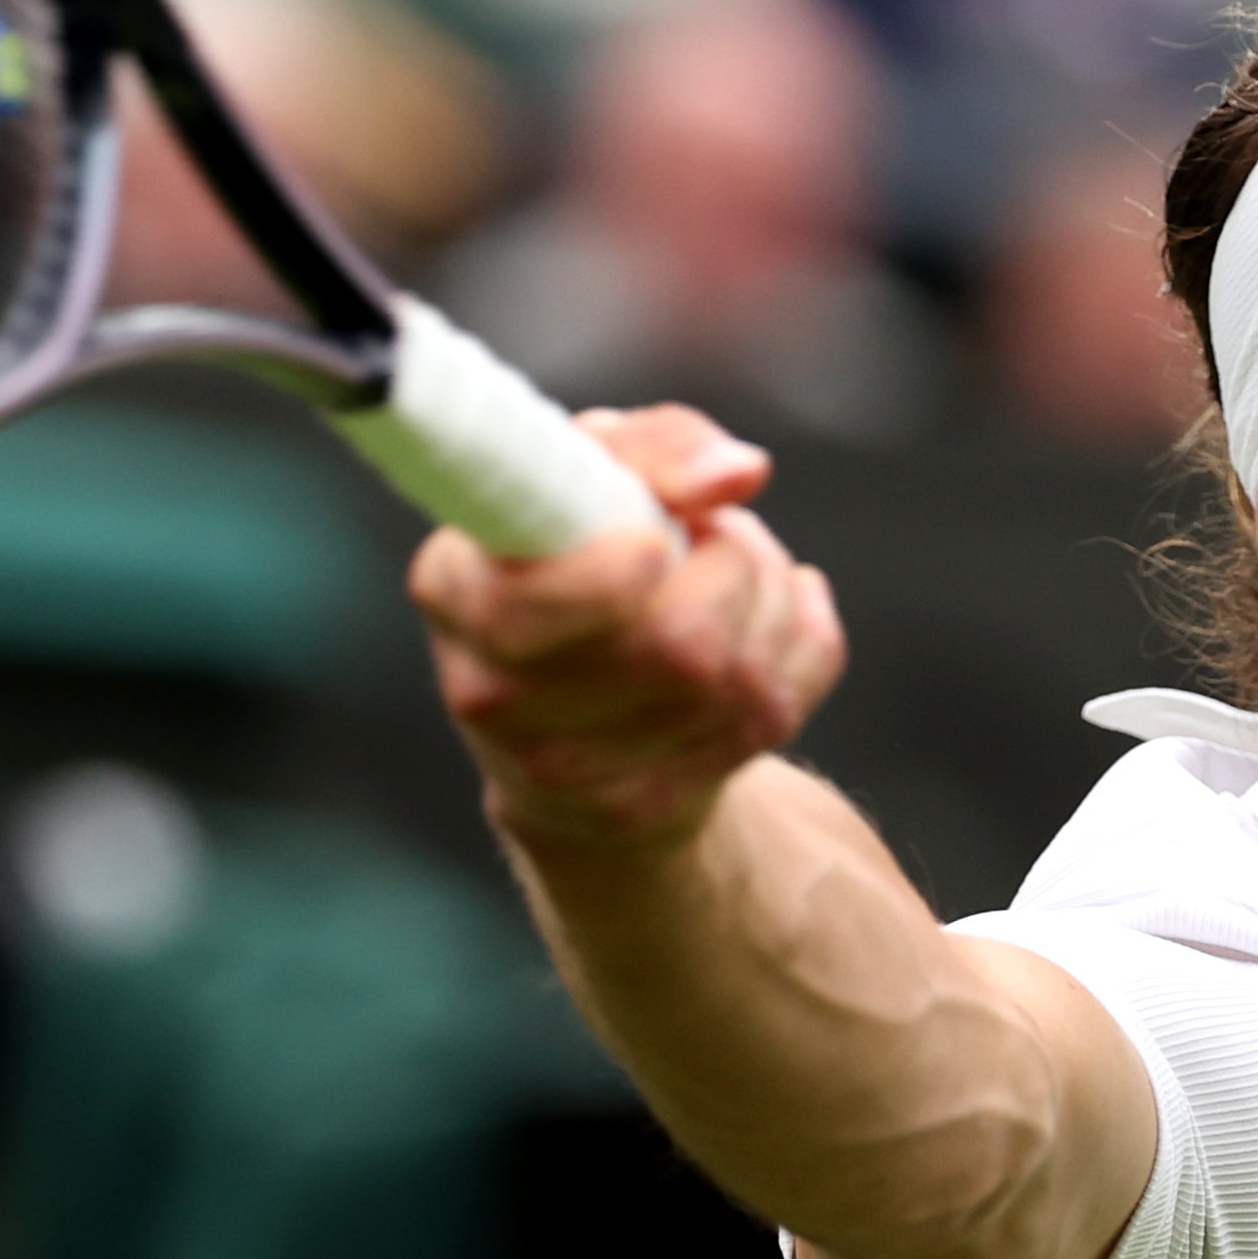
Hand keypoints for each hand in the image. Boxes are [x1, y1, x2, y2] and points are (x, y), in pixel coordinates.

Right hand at [410, 405, 844, 852]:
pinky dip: (801, 651)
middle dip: (735, 565)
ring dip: (771, 603)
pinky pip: (774, 714)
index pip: (526, 612)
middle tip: (721, 535)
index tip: (659, 540)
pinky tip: (773, 630)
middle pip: (677, 645)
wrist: (578, 707)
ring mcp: (568, 772)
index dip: (612, 578)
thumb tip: (735, 474)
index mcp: (456, 592)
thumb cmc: (583, 561)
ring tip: (746, 577)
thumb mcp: (597, 472)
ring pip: (737, 680)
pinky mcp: (643, 810)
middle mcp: (492, 695)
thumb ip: (659, 448)